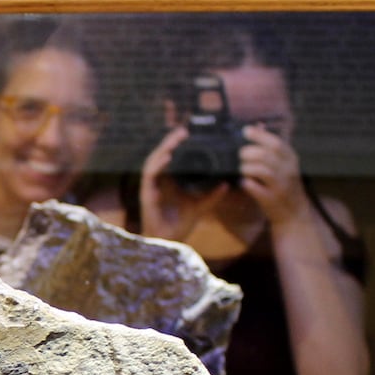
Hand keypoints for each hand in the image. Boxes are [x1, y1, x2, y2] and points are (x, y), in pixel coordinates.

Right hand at [138, 127, 227, 241]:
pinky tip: (167, 157)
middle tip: (184, 130)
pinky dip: (158, 164)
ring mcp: (151, 187)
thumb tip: (227, 183)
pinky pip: (149, 175)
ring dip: (164, 148)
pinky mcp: (146, 194)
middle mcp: (158, 181)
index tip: (189, 133)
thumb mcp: (200, 206)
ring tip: (176, 138)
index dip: (176, 144)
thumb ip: (212, 195)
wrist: (170, 243)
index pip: (170, 157)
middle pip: (161, 155)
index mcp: (169, 182)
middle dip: (171, 141)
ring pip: (154, 160)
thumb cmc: (180, 226)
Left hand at [236, 124, 312, 225]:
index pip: (275, 142)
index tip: (246, 131)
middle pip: (264, 155)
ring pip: (259, 170)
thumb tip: (258, 125)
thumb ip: (271, 146)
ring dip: (246, 168)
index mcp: (291, 159)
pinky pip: (253, 187)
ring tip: (244, 170)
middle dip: (248, 153)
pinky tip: (244, 182)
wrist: (294, 214)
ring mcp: (280, 186)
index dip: (259, 135)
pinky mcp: (271, 199)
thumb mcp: (284, 164)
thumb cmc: (285, 185)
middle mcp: (288, 171)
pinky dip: (245, 182)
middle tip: (241, 156)